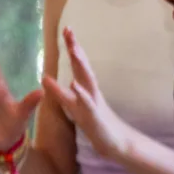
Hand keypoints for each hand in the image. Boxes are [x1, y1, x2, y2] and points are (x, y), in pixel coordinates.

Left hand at [42, 28, 139, 159]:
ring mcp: (94, 103)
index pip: (79, 65)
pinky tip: (74, 83)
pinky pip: (87, 104)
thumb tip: (56, 79)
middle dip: (75, 49)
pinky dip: (81, 93)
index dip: (73, 48)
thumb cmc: (96, 125)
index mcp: (87, 89)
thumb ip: (64, 94)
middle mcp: (91, 92)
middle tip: (68, 31)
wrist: (117, 144)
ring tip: (73, 50)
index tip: (66, 29)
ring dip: (81, 65)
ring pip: (87, 80)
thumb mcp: (77, 108)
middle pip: (83, 67)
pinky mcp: (95, 117)